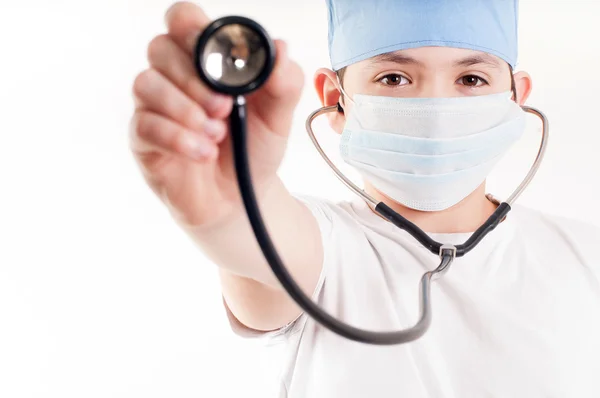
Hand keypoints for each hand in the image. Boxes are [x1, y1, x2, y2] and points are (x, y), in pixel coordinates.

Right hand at [130, 2, 303, 226]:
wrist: (241, 198)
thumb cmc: (254, 148)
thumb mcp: (279, 116)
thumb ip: (284, 81)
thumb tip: (280, 47)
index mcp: (206, 60)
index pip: (184, 19)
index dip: (196, 30)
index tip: (224, 60)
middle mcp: (175, 76)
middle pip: (161, 47)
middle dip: (195, 77)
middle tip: (224, 107)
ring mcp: (155, 106)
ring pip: (146, 83)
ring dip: (185, 109)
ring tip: (216, 134)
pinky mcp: (144, 138)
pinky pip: (144, 124)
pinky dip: (177, 138)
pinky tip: (203, 152)